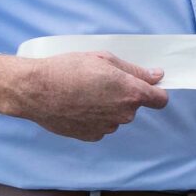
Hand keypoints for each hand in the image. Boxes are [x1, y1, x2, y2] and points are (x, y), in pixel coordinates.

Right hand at [0, 50, 166, 141]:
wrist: (35, 90)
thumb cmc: (68, 69)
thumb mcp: (104, 59)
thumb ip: (134, 70)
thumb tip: (156, 76)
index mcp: (131, 93)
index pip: (160, 100)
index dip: (155, 92)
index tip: (147, 87)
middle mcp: (123, 114)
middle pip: (134, 106)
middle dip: (123, 95)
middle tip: (100, 82)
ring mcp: (107, 127)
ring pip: (116, 116)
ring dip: (107, 107)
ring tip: (84, 93)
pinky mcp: (92, 136)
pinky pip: (101, 126)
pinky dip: (93, 117)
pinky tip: (77, 105)